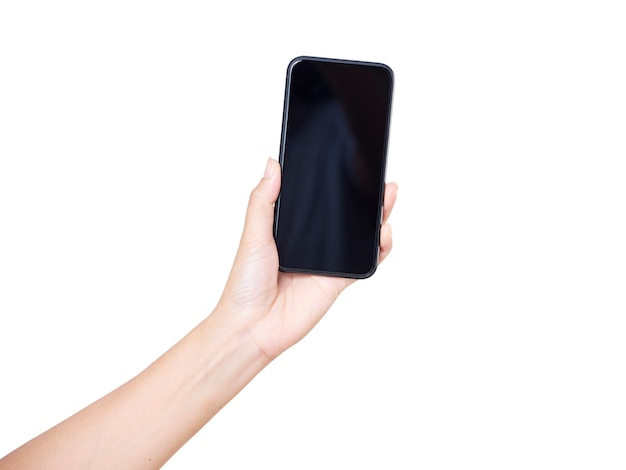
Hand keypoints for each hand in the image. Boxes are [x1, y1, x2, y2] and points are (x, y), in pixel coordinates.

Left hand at [217, 158, 397, 359]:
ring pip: (360, 237)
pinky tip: (384, 234)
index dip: (336, 184)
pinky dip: (379, 250)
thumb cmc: (245, 284)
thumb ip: (263, 200)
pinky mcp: (338, 281)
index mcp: (290, 229)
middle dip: (366, 197)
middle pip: (346, 216)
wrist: (253, 326)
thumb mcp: (253, 234)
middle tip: (380, 179)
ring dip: (378, 218)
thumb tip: (272, 164)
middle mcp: (312, 244)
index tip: (351, 164)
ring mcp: (327, 263)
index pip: (318, 201)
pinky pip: (365, 264)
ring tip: (388, 198)